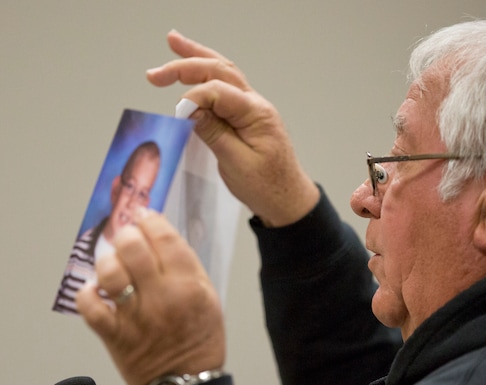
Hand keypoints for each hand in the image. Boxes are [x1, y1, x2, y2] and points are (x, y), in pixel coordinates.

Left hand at [76, 210, 224, 384]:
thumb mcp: (208, 295)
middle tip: (127, 236)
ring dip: (108, 261)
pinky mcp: (113, 334)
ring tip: (113, 262)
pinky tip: (97, 290)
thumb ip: (186, 266)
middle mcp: (162, 296)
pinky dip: (88, 293)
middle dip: (126, 234)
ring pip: (109, 272)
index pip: (165, 238)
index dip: (150, 220)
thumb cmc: (200, 337)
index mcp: (190, 284)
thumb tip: (159, 237)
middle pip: (132, 247)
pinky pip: (89, 307)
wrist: (186, 382)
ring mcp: (135, 316)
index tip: (144, 216)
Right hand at [146, 30, 319, 226]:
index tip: (176, 116)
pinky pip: (225, 89)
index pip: (219, 91)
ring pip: (223, 74)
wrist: (288, 200)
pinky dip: (206, 76)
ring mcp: (252, 109)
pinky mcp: (246, 117)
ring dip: (197, 59)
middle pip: (220, 71)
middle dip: (187, 65)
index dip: (193, 98)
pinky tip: (193, 68)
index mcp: (256, 114)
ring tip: (174, 43)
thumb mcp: (237, 164)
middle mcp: (255, 105)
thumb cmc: (268, 186)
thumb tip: (188, 109)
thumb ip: (213, 133)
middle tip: (156, 73)